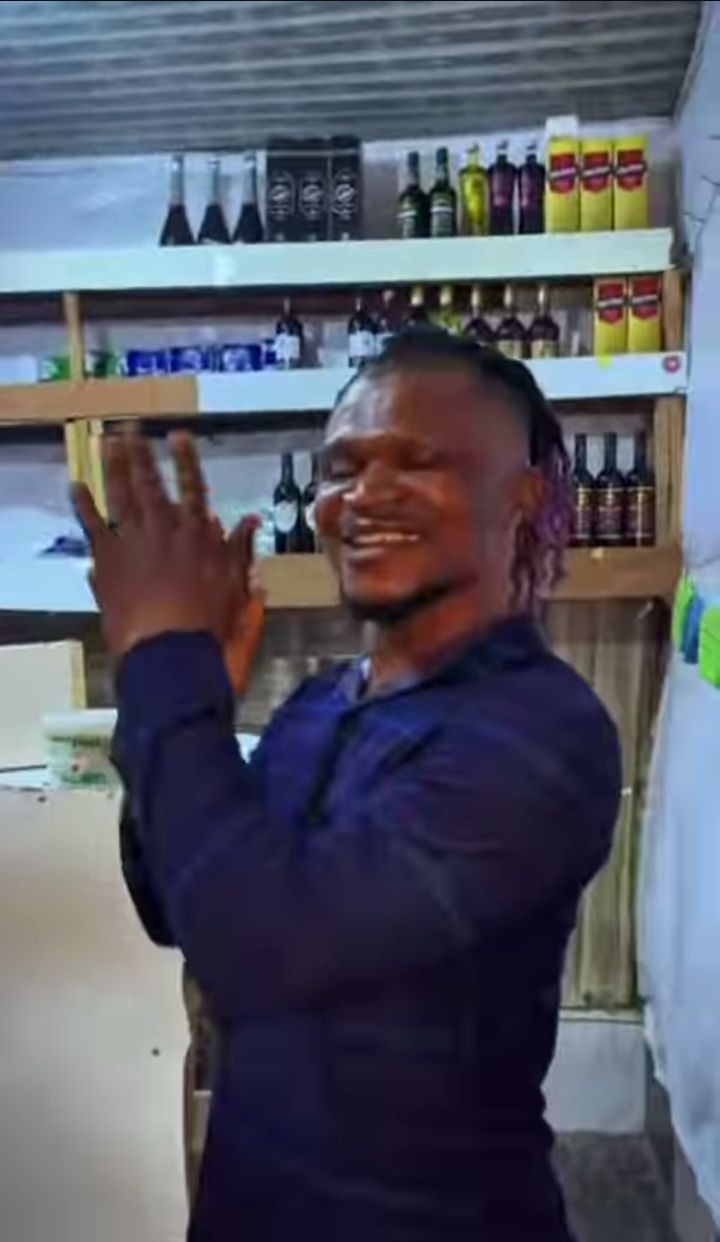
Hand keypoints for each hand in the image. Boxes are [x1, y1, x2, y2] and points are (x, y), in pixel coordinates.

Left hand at [74, 432, 263, 689]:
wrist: (169, 655)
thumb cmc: (211, 629)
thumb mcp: (239, 590)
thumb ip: (242, 552)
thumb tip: (251, 520)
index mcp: (199, 536)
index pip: (194, 487)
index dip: (186, 459)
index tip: (178, 435)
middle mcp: (164, 530)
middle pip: (150, 483)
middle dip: (141, 453)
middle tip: (132, 429)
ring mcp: (132, 542)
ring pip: (121, 495)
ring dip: (114, 466)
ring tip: (109, 442)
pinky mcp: (107, 561)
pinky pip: (92, 526)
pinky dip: (83, 505)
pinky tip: (77, 486)